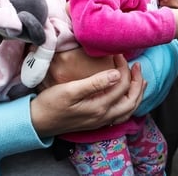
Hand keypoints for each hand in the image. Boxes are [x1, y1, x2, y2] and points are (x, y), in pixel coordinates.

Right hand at [31, 54, 145, 136]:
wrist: (36, 122)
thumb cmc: (51, 104)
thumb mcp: (70, 90)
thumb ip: (95, 83)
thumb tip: (117, 74)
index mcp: (100, 107)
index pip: (122, 85)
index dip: (124, 68)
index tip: (119, 55)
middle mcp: (104, 117)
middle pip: (132, 100)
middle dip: (138, 82)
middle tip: (137, 66)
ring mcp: (100, 121)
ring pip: (128, 110)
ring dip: (136, 94)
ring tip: (140, 80)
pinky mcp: (95, 122)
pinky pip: (120, 115)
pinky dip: (129, 104)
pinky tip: (126, 96)